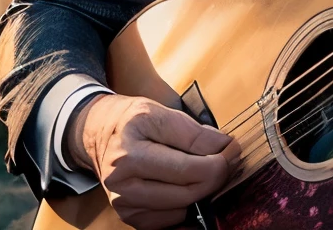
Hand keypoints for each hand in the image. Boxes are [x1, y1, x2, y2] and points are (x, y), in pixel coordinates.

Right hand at [67, 93, 239, 229]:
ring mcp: (124, 203)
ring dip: (203, 193)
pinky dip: (187, 207)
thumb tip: (225, 147)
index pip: (188, 168)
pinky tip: (189, 188)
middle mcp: (122, 182)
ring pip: (182, 209)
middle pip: (187, 192)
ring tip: (207, 171)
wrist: (98, 133)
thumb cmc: (130, 121)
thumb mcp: (159, 112)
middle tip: (228, 161)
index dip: (220, 161)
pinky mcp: (129, 217)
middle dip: (215, 177)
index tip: (234, 150)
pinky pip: (170, 222)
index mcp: (129, 153)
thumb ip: (194, 132)